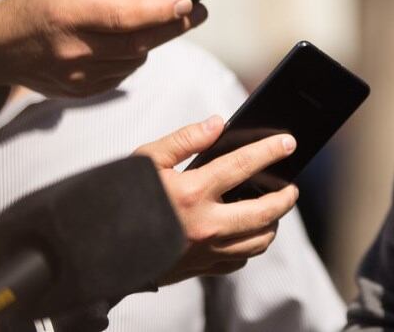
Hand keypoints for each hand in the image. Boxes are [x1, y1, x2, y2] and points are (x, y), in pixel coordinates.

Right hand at [0, 0, 206, 97]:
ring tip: (159, 22)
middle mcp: (74, 50)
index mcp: (69, 15)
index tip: (187, 0)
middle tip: (197, 12)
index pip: (124, 16)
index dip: (160, 10)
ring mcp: (78, 77)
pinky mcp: (81, 92)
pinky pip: (122, 73)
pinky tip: (129, 42)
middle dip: (173, 26)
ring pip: (134, 60)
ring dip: (153, 41)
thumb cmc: (35, 5)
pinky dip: (132, 56)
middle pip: (138, 42)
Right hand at [133, 115, 299, 285]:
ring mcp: (205, 251)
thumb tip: (218, 124)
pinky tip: (246, 231)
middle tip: (292, 187)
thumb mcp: (146, 159)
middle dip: (285, 198)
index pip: (242, 166)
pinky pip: (239, 260)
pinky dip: (249, 246)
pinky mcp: (200, 268)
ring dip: (272, 224)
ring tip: (274, 209)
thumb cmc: (123, 195)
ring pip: (257, 242)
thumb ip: (185, 139)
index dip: (269, 151)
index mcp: (191, 192)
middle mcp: (204, 224)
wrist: (100, 245)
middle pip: (263, 212)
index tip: (289, 143)